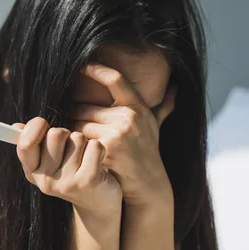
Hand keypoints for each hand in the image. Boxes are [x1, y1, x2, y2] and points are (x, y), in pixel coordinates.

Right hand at [11, 117, 122, 216]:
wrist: (98, 203)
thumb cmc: (72, 174)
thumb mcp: (49, 163)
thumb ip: (34, 144)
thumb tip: (17, 126)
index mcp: (32, 172)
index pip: (25, 144)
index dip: (34, 127)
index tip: (43, 124)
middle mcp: (46, 181)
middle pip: (55, 134)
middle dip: (66, 134)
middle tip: (72, 149)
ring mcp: (67, 182)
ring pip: (77, 138)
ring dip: (84, 143)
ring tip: (85, 159)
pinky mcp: (88, 180)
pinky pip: (94, 146)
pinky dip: (99, 149)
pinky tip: (97, 162)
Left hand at [69, 62, 176, 207]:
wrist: (148, 184)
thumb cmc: (148, 153)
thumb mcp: (156, 127)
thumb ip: (163, 107)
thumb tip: (176, 87)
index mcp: (137, 107)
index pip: (115, 79)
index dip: (97, 69)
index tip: (82, 65)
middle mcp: (129, 117)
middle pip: (85, 108)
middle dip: (76, 116)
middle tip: (72, 124)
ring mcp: (118, 134)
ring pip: (79, 125)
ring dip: (73, 132)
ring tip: (76, 141)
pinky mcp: (106, 149)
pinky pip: (79, 141)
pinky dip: (75, 146)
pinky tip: (77, 152)